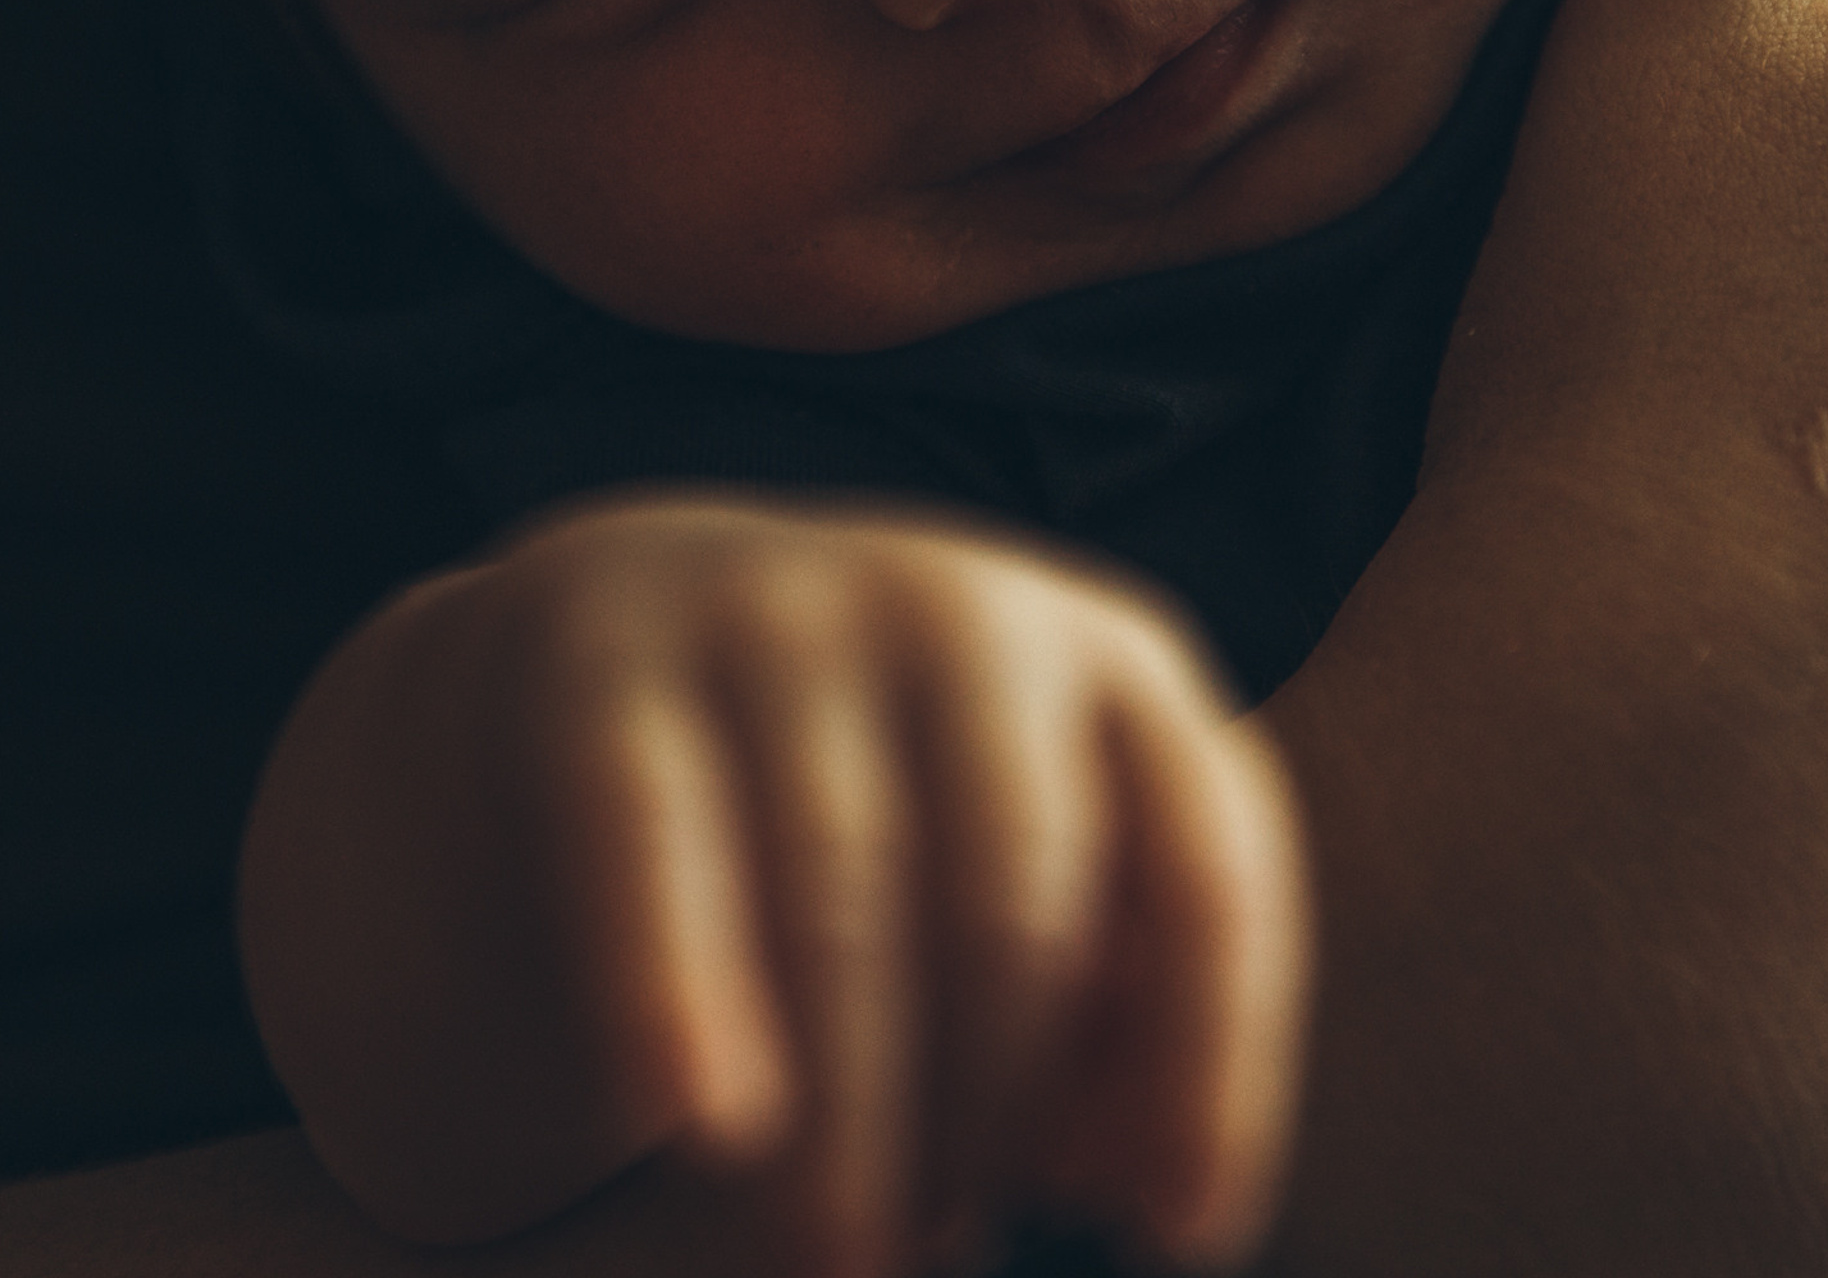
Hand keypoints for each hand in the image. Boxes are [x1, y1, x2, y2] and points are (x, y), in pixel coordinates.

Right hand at [237, 497, 1307, 1277]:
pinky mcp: (616, 660)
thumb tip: (1133, 1183)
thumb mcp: (1025, 852)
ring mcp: (789, 618)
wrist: (636, 619)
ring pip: (841, 890)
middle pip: (1015, 899)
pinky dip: (680, 991)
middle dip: (984, 1118)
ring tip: (825, 1255)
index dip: (1211, 1062)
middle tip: (923, 1260)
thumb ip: (1105, 997)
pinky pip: (653, 844)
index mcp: (1118, 657)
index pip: (1208, 867)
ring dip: (846, 1112)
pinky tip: (702, 1124)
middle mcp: (970, 614)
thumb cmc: (886, 787)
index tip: (1182, 1235)